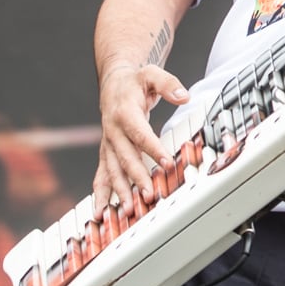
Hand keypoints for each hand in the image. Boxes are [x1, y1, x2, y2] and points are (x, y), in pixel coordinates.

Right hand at [93, 63, 189, 208]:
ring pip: (112, 170)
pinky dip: (101, 194)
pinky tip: (101, 212)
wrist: (113, 84)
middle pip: (125, 157)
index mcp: (124, 113)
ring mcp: (107, 144)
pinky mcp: (106, 153)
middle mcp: (113, 131)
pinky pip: (101, 175)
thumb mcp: (151, 73)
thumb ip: (168, 84)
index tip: (167, 163)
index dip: (153, 149)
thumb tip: (184, 96)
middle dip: (137, 178)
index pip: (140, 134)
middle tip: (150, 195)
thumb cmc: (134, 82)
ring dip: (120, 191)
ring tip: (129, 209)